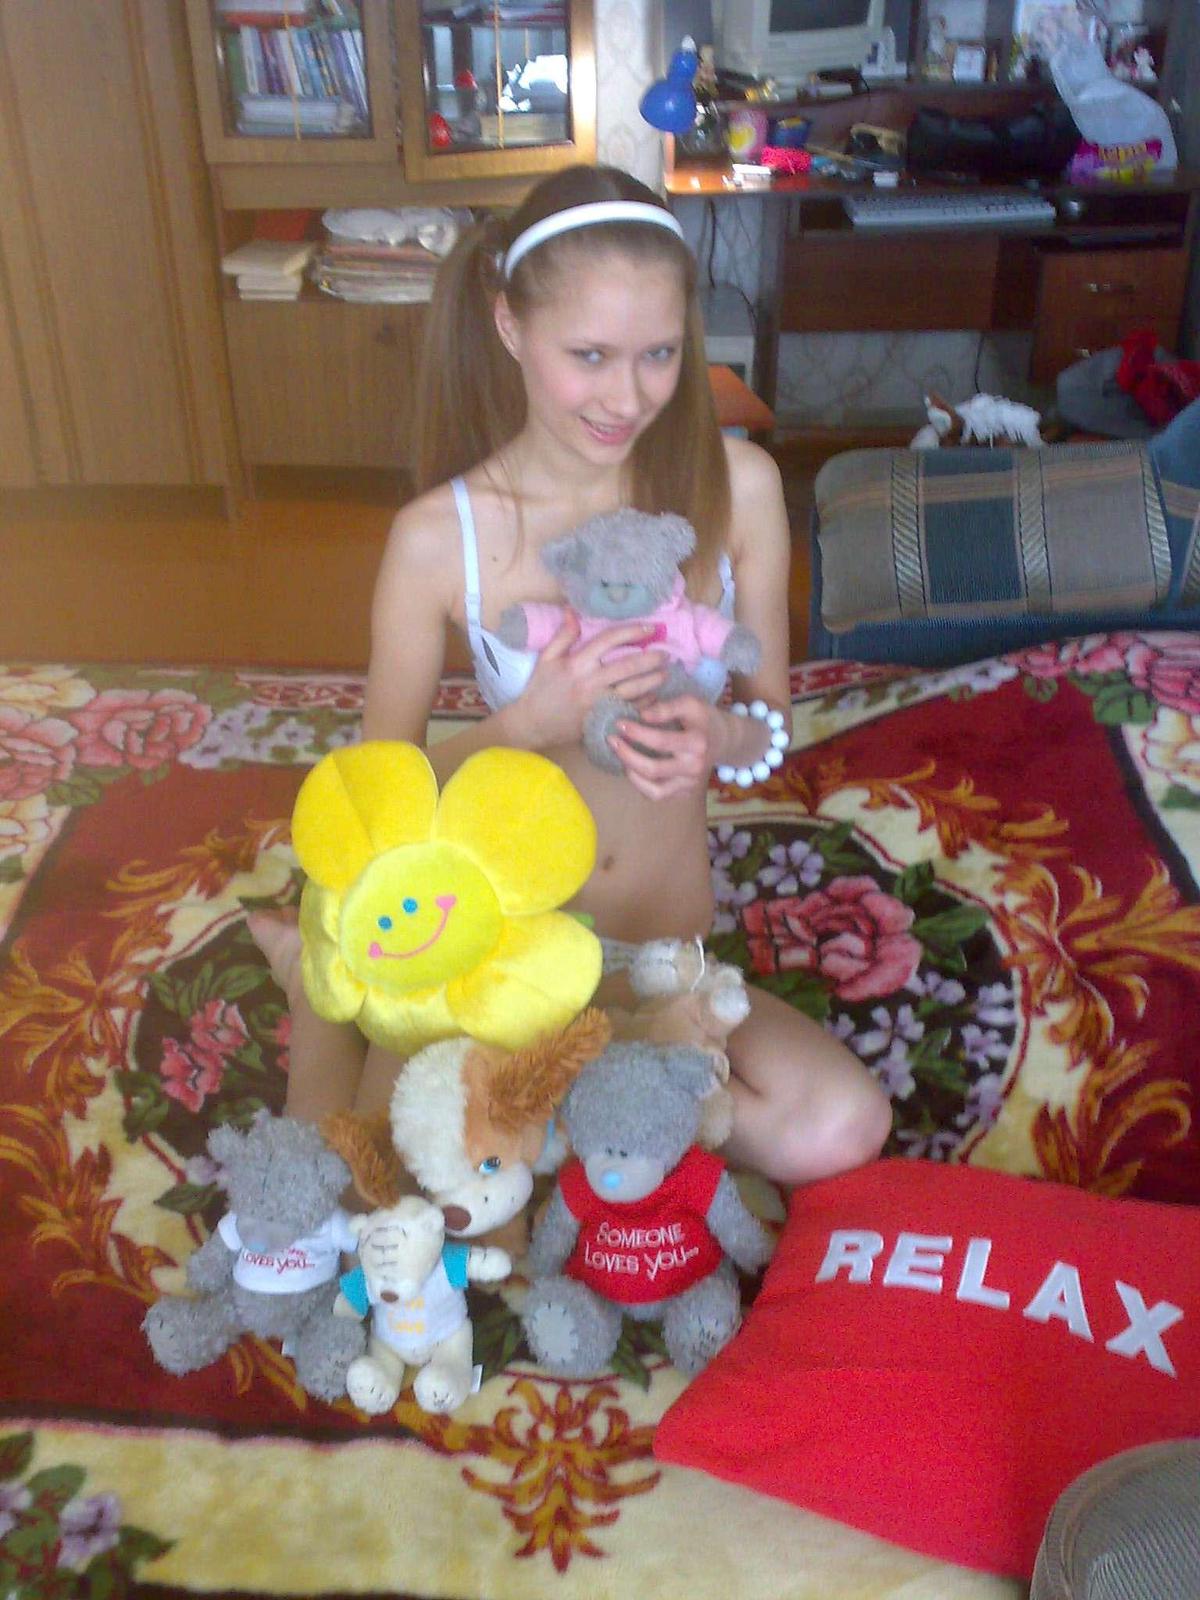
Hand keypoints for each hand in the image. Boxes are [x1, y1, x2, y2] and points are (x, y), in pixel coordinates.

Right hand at [504, 614, 667, 750]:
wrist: (533, 724)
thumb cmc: (539, 690)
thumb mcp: (546, 659)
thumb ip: (563, 635)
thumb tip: (573, 611)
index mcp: (577, 663)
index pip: (609, 640)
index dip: (632, 631)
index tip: (649, 628)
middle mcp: (591, 681)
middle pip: (629, 665)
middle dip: (651, 658)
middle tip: (666, 653)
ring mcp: (599, 702)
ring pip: (634, 689)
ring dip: (653, 680)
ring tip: (665, 673)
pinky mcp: (602, 719)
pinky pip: (630, 709)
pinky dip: (646, 702)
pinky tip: (655, 695)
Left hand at [606, 694, 725, 800]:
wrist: (723, 739)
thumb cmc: (702, 718)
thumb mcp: (689, 704)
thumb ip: (666, 708)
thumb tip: (641, 715)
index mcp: (697, 743)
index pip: (660, 741)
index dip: (636, 733)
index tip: (619, 723)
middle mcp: (695, 767)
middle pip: (653, 769)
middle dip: (626, 755)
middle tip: (611, 740)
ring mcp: (690, 783)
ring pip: (654, 790)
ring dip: (631, 773)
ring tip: (620, 756)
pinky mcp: (685, 792)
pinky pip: (657, 795)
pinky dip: (641, 784)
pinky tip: (632, 768)